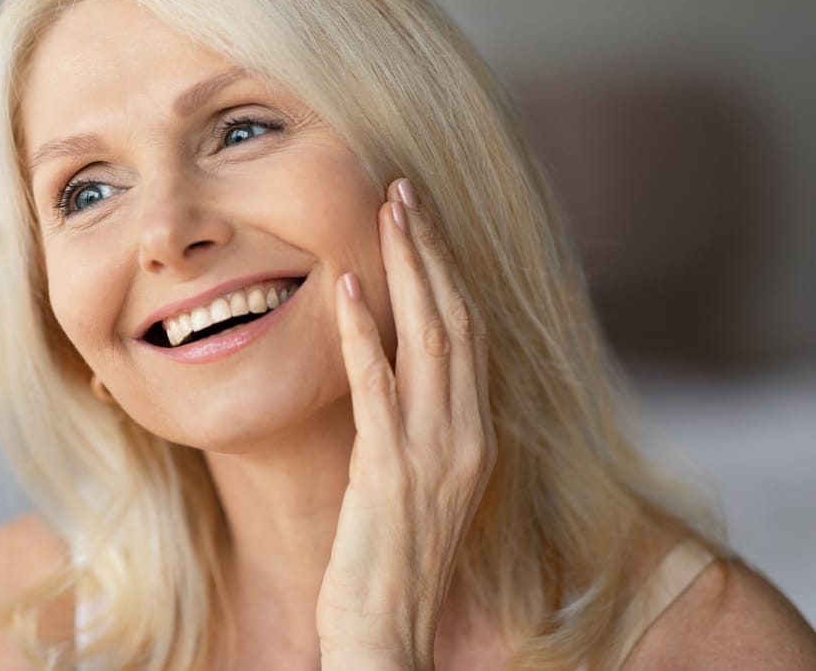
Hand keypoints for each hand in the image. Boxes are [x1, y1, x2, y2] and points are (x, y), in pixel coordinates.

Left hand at [317, 178, 494, 670]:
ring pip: (430, 338)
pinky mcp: (389, 472)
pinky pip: (379, 387)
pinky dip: (362, 333)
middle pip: (456, 318)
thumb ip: (415, 424)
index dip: (447, 270)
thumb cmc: (392, 559)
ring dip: (407, 269)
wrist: (388, 632)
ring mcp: (434, 452)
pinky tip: (342, 288)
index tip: (422, 220)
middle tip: (405, 190)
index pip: (468, 332)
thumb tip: (391, 372)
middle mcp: (466, 434)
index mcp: (474, 434)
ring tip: (387, 211)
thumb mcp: (416, 480)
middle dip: (431, 249)